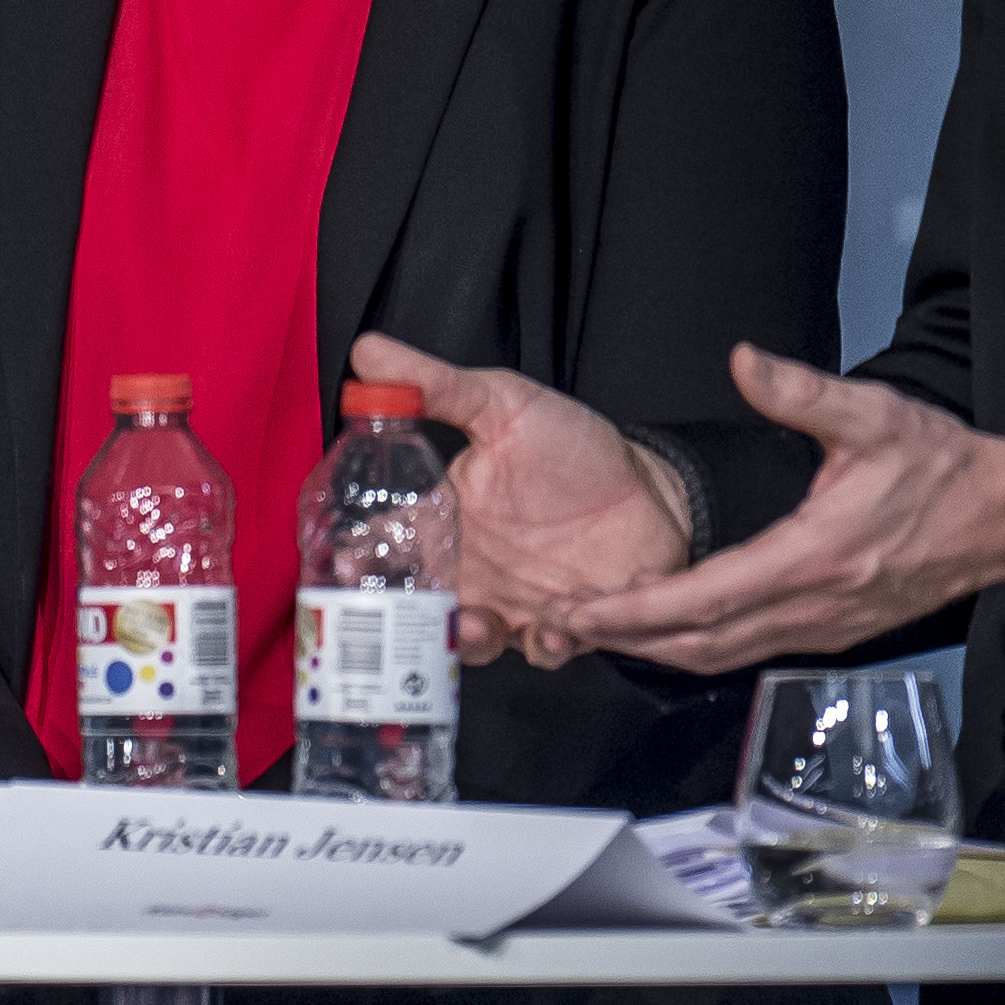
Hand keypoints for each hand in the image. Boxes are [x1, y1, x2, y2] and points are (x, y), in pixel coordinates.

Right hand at [347, 333, 684, 665]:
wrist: (655, 489)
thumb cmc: (576, 449)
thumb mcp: (503, 405)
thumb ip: (436, 387)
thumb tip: (368, 353)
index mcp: (447, 519)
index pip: (383, 543)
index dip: (358, 558)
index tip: (350, 563)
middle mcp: (473, 570)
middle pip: (416, 608)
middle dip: (404, 622)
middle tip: (418, 607)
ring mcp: (515, 603)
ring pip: (474, 642)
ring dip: (472, 640)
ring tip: (485, 623)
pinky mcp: (565, 625)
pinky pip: (544, 651)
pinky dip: (547, 646)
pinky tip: (561, 621)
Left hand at [546, 344, 1004, 673]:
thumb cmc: (942, 465)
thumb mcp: (875, 414)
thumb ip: (801, 392)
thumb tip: (743, 359)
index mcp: (811, 557)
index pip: (702, 598)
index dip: (634, 610)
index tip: (578, 609)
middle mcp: (812, 606)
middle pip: (699, 642)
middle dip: (624, 639)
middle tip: (558, 626)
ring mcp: (823, 628)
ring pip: (722, 656)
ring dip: (655, 650)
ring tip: (595, 632)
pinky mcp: (833, 633)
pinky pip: (749, 652)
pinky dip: (697, 647)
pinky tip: (663, 631)